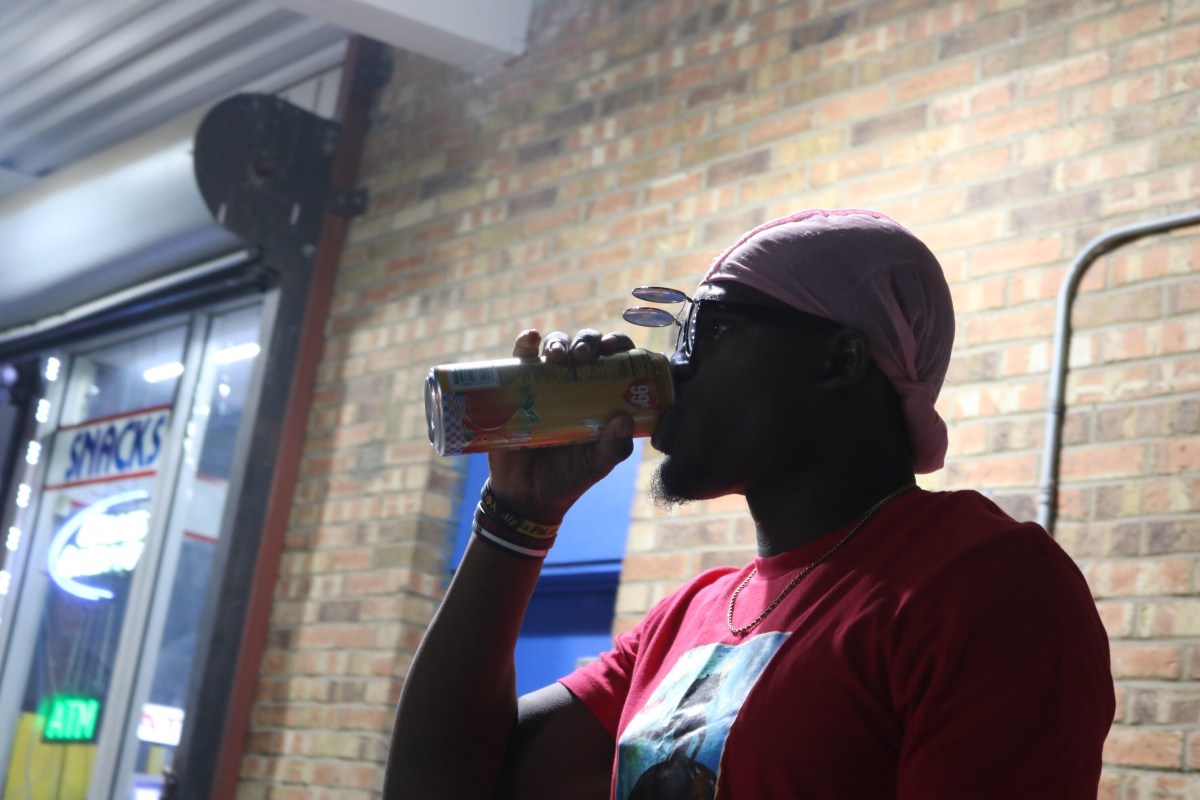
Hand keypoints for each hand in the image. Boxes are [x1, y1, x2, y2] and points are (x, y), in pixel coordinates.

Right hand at [486, 328, 636, 522]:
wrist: (525, 495)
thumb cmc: (568, 477)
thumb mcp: (596, 464)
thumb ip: (613, 448)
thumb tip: (624, 419)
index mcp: (603, 397)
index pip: (615, 360)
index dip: (617, 345)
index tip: (612, 348)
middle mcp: (576, 384)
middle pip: (585, 347)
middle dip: (587, 342)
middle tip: (585, 355)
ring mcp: (546, 384)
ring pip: (555, 348)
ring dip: (558, 342)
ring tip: (557, 356)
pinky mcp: (517, 388)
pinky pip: (520, 360)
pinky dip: (524, 344)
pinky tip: (530, 338)